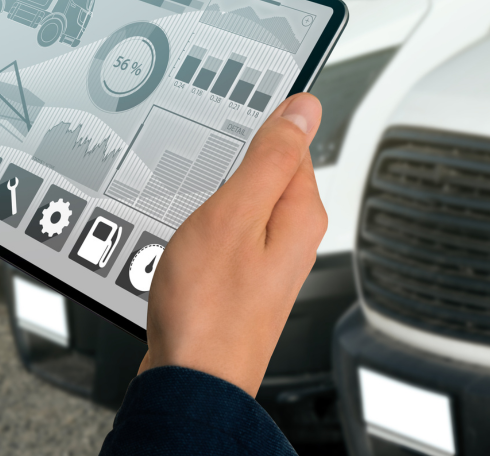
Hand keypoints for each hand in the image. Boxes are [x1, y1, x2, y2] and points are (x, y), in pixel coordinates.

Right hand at [139, 92, 325, 395]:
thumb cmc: (210, 308)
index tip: (225, 125)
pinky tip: (187, 236)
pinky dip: (207, 225)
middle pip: (268, 172)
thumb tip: (303, 109)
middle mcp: (292, 237)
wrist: (192, 380)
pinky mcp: (243, 278)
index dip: (257, 127)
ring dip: (216, 196)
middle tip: (200, 171)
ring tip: (190, 207)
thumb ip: (271, 157)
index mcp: (301, 213)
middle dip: (234, 163)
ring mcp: (268, 260)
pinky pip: (229, 233)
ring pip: (244, 203)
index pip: (292, 142)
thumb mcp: (236, 213)